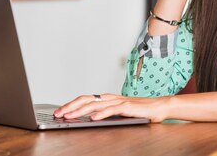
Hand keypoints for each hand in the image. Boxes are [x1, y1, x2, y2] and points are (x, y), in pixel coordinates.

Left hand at [54, 93, 169, 122]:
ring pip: (95, 104)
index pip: (85, 99)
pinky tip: (92, 118)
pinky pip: (112, 110)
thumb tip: (87, 119)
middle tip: (58, 114)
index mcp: (107, 98)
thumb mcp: (117, 113)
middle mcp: (111, 97)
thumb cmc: (138, 111)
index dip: (71, 104)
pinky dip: (101, 113)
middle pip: (86, 99)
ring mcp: (119, 101)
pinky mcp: (127, 107)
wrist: (158, 107)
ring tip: (69, 116)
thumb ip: (104, 114)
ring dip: (80, 110)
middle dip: (70, 106)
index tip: (59, 111)